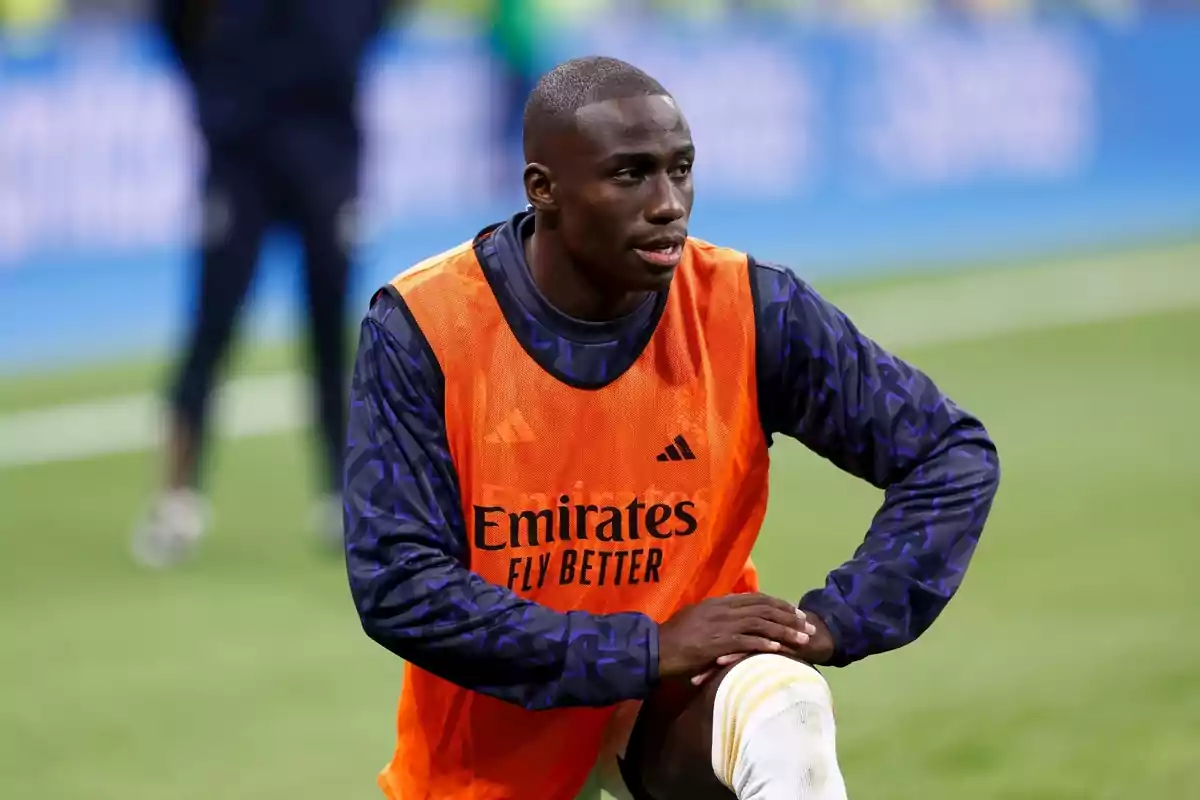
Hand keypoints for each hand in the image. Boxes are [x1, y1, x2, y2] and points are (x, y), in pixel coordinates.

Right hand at [656, 593, 816, 684]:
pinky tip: (779, 649)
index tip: (794, 611)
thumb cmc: (671, 639)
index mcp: (717, 602)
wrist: (653, 649)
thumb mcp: (693, 620)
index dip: (778, 604)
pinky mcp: (717, 643)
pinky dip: (765, 644)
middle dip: (788, 616)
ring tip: (803, 639)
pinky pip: (747, 641)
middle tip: (807, 625)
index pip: (755, 598)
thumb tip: (726, 620)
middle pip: (763, 608)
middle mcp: (722, 610)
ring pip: (760, 624)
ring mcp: (720, 625)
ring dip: (784, 631)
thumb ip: (712, 618)